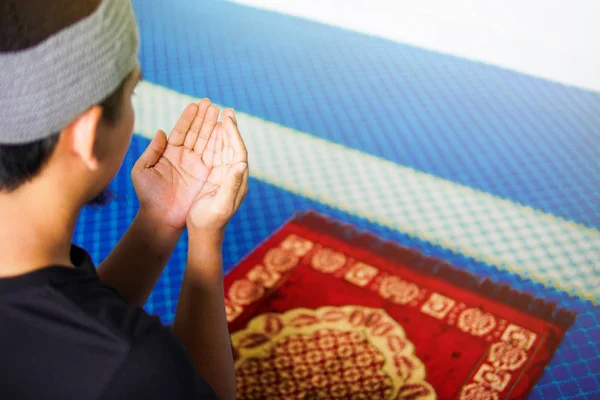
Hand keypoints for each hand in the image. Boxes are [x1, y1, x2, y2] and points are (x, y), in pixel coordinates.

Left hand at [132, 100, 246, 231]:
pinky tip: (223, 131)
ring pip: (206, 141)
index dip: (188, 117)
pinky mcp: (206, 175)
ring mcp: (196, 165)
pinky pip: (214, 157)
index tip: (195, 104)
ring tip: (219, 112)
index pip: (181, 131)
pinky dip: (219, 143)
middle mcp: (185, 157)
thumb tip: (161, 132)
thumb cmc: (148, 196)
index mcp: (170, 153)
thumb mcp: (143, 171)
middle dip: (204, 117)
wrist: (161, 219)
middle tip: (211, 103)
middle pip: (196, 132)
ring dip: (213, 126)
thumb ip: (152, 151)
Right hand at [186, 108, 247, 234]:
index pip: (238, 152)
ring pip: (224, 149)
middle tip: (227, 111)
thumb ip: (231, 184)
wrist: (204, 235)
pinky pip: (215, 156)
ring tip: (221, 116)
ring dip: (223, 133)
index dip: (234, 134)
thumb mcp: (221, 204)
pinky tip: (211, 134)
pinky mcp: (215, 178)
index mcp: (237, 180)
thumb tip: (241, 164)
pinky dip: (214, 143)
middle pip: (233, 147)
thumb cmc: (211, 222)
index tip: (228, 119)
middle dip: (230, 129)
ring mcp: (224, 176)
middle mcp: (233, 176)